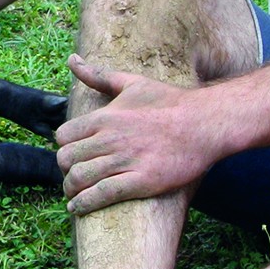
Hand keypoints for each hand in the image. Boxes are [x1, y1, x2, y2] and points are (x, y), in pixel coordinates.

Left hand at [54, 55, 224, 215]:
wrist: (205, 123)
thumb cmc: (170, 102)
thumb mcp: (132, 82)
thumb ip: (99, 75)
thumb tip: (72, 60)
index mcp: (106, 116)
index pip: (64, 136)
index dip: (64, 148)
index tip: (71, 155)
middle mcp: (111, 138)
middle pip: (67, 159)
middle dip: (65, 171)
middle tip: (72, 177)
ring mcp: (126, 160)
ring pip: (80, 178)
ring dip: (71, 190)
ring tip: (74, 195)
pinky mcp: (141, 181)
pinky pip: (102, 194)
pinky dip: (84, 204)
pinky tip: (79, 208)